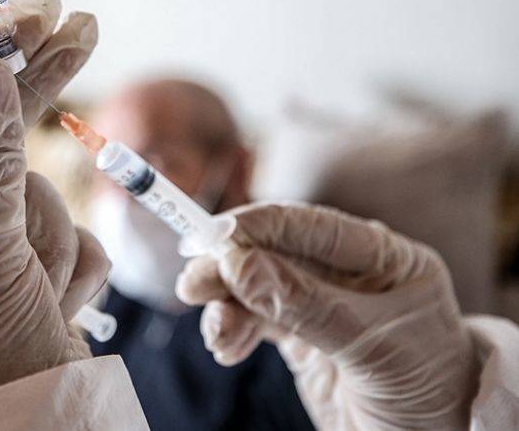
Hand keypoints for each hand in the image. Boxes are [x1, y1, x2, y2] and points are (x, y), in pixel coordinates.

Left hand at [0, 0, 108, 425]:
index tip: (32, 14)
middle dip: (37, 89)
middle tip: (78, 25)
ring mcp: (0, 257)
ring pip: (47, 196)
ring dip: (51, 241)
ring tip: (35, 294)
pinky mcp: (44, 279)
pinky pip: (78, 239)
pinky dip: (76, 270)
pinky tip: (56, 309)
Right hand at [177, 202, 477, 429]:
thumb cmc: (424, 390)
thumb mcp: (369, 342)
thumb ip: (305, 303)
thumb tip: (239, 265)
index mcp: (383, 258)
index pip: (310, 226)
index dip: (257, 227)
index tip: (213, 238)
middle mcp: (349, 274)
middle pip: (274, 253)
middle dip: (230, 268)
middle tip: (192, 285)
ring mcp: (323, 304)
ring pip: (258, 288)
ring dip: (227, 306)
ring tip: (216, 334)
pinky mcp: (302, 336)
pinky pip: (256, 320)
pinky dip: (234, 330)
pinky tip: (226, 348)